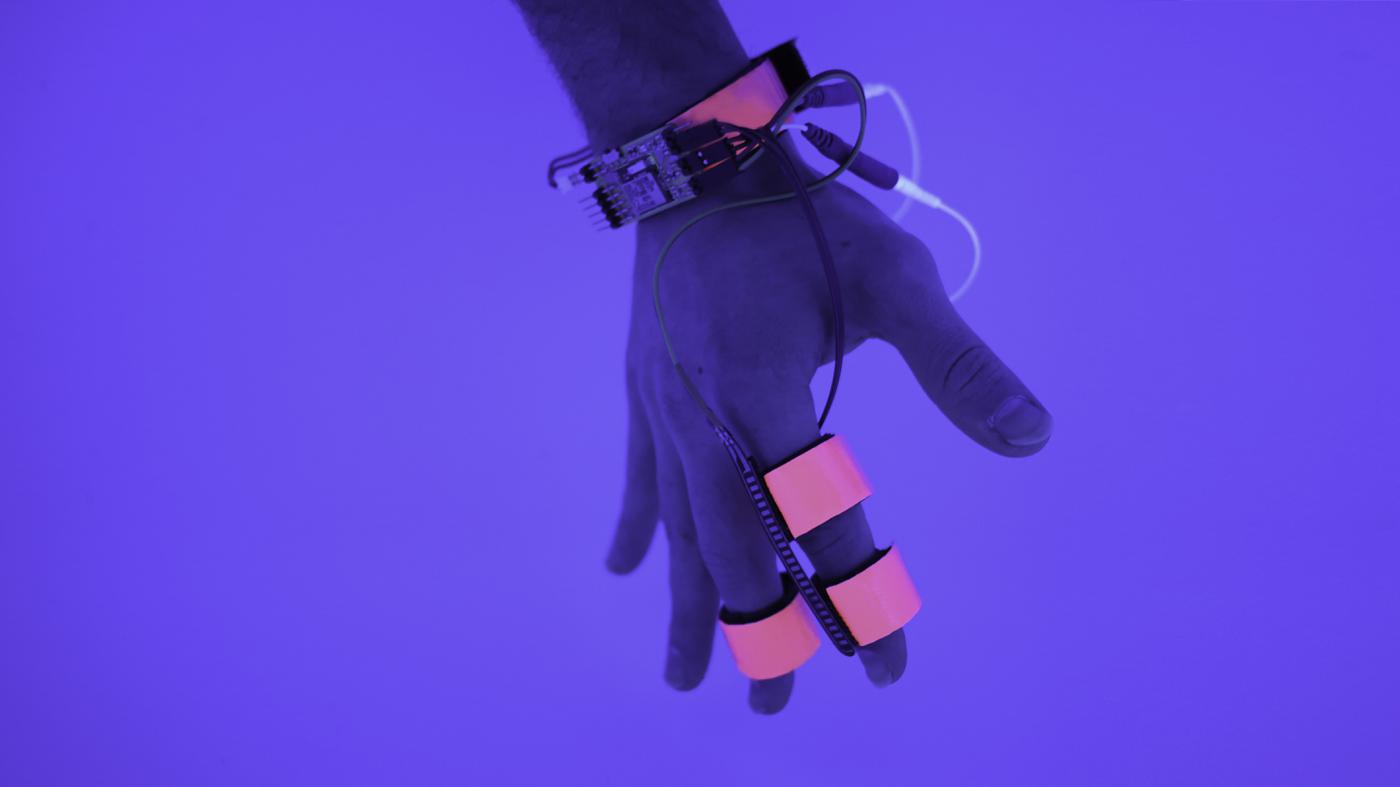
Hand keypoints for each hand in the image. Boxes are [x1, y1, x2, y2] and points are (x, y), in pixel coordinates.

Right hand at [605, 144, 1052, 712]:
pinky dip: (639, 530)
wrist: (697, 161)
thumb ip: (960, 365)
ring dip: (692, 605)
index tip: (886, 663)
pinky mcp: (645, 393)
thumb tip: (1034, 437)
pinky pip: (640, 478)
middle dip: (758, 633)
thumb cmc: (801, 217)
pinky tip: (628, 573)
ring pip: (680, 531)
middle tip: (772, 706)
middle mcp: (706, 420)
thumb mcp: (895, 280)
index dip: (857, 598)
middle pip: (733, 550)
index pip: (821, 523)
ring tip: (687, 676)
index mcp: (766, 397)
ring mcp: (665, 411)